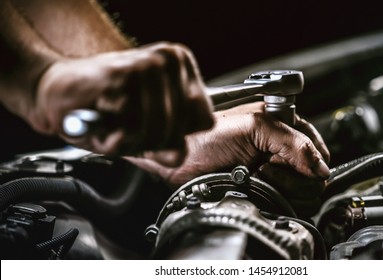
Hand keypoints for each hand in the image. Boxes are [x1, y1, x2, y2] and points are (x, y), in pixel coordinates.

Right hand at [30, 42, 213, 165]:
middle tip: (126, 127)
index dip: (178, 136)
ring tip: (113, 122)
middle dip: (151, 142)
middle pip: (180, 131)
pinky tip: (103, 118)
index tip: (154, 128)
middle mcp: (169, 60)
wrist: (57, 94)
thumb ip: (169, 146)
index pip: (205, 119)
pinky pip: (133, 130)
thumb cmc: (104, 109)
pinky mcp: (122, 75)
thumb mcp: (145, 132)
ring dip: (129, 140)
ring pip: (158, 132)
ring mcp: (147, 65)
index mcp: (181, 66)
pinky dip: (113, 138)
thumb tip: (179, 154)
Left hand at [126, 102, 329, 216]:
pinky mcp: (264, 191)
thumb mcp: (254, 127)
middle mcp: (282, 150)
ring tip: (256, 176)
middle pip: (313, 175)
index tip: (287, 162)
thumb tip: (321, 167)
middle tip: (265, 168)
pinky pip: (285, 204)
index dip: (309, 160)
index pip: (318, 148)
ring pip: (302, 193)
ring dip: (281, 188)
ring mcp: (274, 172)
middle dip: (291, 175)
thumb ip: (293, 142)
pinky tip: (254, 187)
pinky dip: (273, 199)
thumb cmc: (207, 136)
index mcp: (285, 127)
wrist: (181, 159)